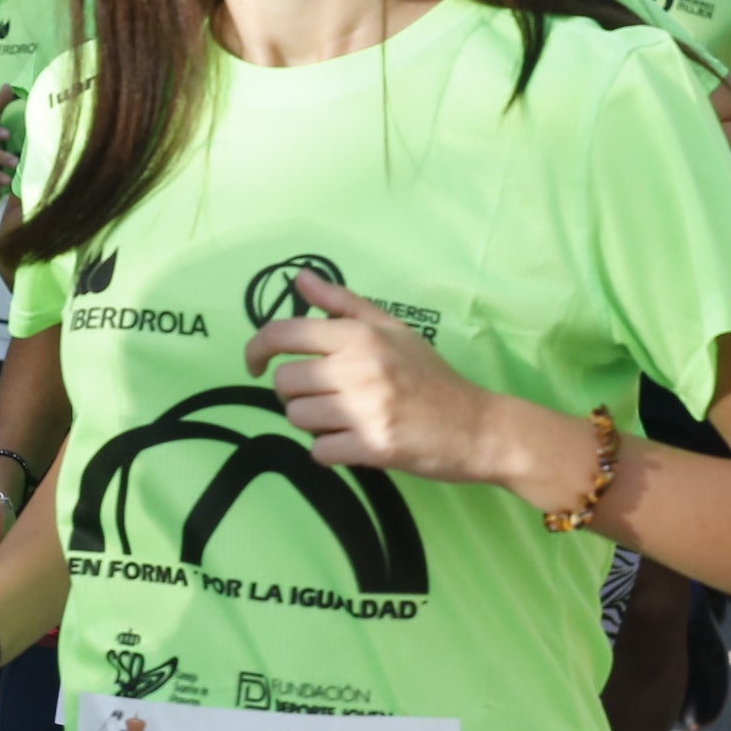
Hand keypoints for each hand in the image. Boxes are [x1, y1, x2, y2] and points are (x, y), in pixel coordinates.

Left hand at [241, 269, 526, 497]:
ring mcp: (365, 409)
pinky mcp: (373, 447)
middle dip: (295, 394)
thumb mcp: (391, 329)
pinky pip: (319, 452)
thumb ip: (341, 302)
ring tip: (343, 419)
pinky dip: (329, 452)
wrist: (477, 426)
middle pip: (284, 382)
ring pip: (298, 418)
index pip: (283, 333)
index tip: (254, 364)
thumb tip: (299, 278)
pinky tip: (352, 442)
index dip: (255, 349)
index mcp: (360, 336)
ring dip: (313, 424)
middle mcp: (358, 367)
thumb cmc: (430, 376)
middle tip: (323, 397)